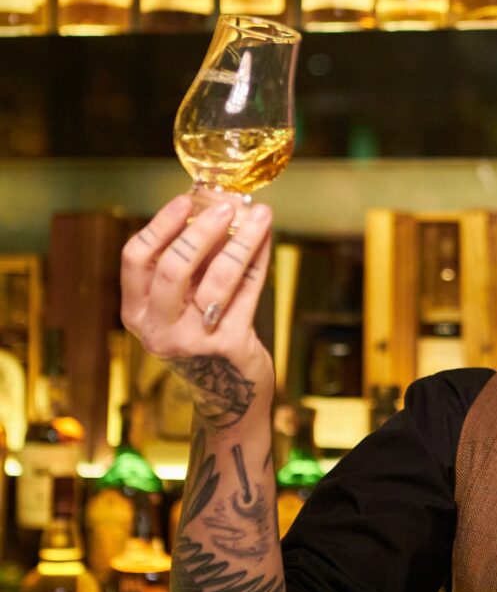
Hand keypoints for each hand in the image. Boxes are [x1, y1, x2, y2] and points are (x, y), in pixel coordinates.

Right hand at [120, 195, 274, 423]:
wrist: (228, 391)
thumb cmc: (202, 332)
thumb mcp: (181, 301)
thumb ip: (190, 259)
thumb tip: (213, 203)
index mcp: (136, 312)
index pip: (135, 259)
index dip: (161, 225)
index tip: (185, 200)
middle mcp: (158, 328)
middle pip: (172, 268)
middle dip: (201, 230)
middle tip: (226, 206)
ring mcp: (193, 339)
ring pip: (218, 279)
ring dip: (241, 240)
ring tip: (259, 214)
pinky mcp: (229, 344)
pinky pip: (248, 291)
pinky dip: (258, 259)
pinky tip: (266, 237)